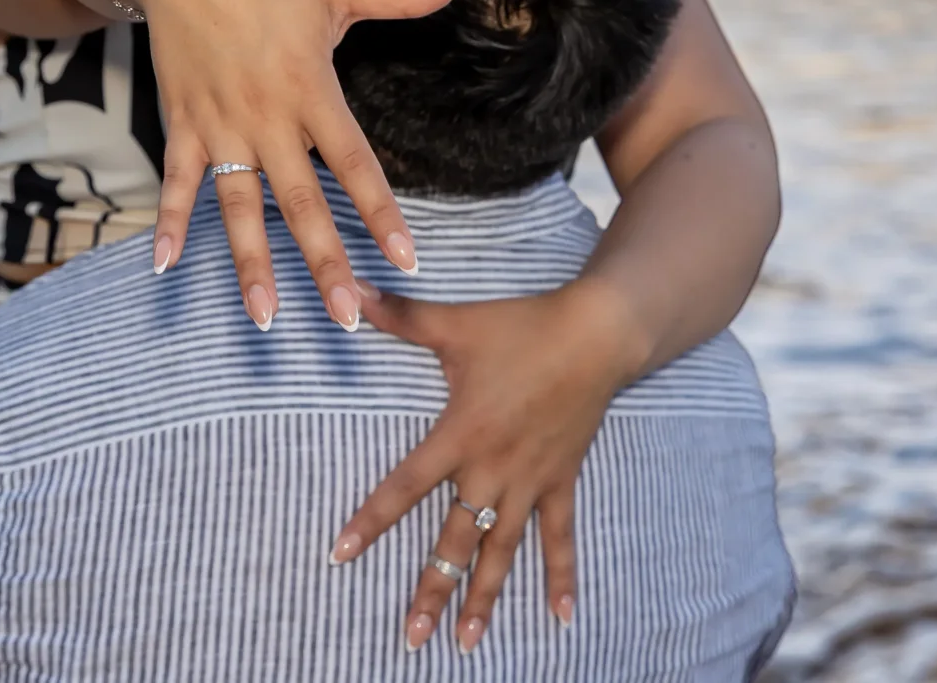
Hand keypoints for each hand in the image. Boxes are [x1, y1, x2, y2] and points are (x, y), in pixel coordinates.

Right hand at [118, 0, 469, 326]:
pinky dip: (170, 222)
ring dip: (251, 263)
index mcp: (309, 87)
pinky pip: (177, 181)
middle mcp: (265, 116)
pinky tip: (166, 268)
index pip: (355, 163)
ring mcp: (219, 123)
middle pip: (299, 203)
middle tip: (347, 318)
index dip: (381, 213)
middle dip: (324, 263)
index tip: (407, 260)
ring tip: (266, 318)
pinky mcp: (181, 121)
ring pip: (238, 207)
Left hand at [330, 279, 651, 651]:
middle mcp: (492, 469)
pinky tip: (560, 618)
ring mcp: (530, 481)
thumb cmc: (523, 327)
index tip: (339, 555)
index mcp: (461, 435)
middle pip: (455, 540)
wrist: (597, 334)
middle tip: (410, 636)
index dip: (370, 521)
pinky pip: (560, 537)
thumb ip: (401, 316)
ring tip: (465, 642)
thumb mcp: (457, 323)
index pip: (405, 486)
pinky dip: (560, 576)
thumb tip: (351, 294)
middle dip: (431, 589)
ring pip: (501, 551)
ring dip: (483, 597)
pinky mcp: (560, 481)